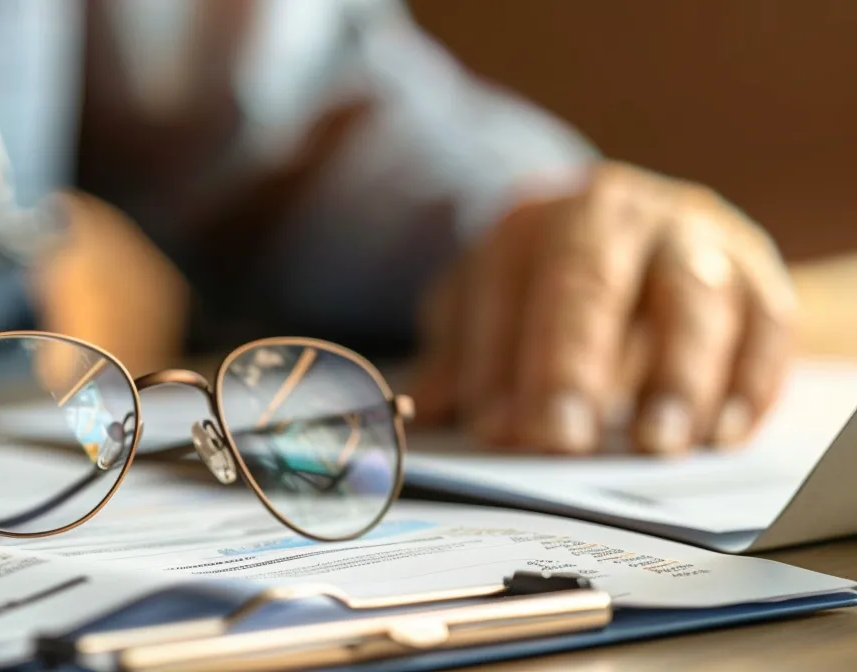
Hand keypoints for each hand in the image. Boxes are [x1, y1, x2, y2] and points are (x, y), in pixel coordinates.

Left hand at [413, 162, 795, 454]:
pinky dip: (748, 382)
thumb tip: (424, 412)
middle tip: (562, 439)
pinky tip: (720, 434)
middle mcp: (620, 216)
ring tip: (654, 444)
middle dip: (573, 364)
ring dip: (675, 378)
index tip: (498, 428)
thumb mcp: (489, 305)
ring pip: (692, 302)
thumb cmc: (550, 285)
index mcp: (538, 220)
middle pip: (594, 283)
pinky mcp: (761, 275)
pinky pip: (767, 326)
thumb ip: (460, 358)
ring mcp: (697, 239)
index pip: (510, 286)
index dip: (497, 360)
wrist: (648, 234)